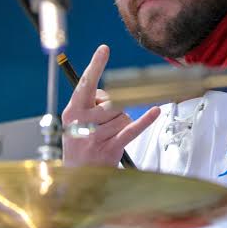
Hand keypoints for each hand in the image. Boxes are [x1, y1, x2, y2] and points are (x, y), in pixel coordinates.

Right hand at [61, 45, 160, 166]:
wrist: (75, 177)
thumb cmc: (78, 145)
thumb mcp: (73, 122)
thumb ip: (88, 104)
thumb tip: (109, 93)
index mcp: (72, 111)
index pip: (85, 84)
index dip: (95, 65)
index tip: (104, 50)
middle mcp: (82, 122)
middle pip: (111, 101)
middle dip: (114, 107)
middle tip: (105, 120)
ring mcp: (96, 136)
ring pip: (122, 114)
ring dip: (121, 121)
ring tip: (109, 133)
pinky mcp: (110, 148)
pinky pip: (132, 129)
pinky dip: (145, 120)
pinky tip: (155, 111)